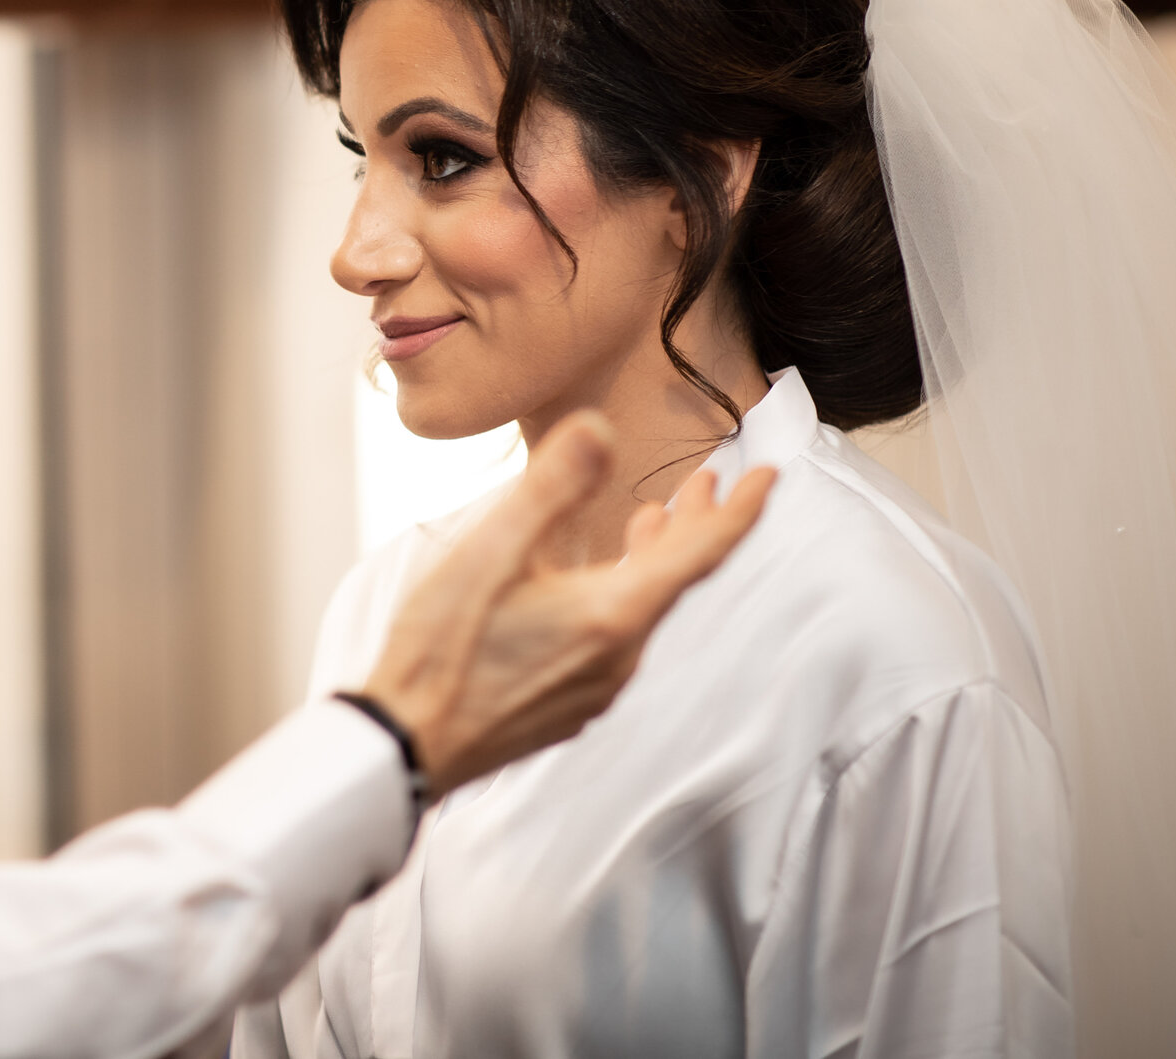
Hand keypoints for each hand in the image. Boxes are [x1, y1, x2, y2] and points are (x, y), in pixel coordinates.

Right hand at [359, 412, 771, 795]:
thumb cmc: (440, 650)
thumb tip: (600, 431)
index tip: (769, 478)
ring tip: (650, 521)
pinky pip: (617, 639)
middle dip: (696, 525)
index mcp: (614, 615)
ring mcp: (597, 687)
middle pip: (676, 580)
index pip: (700, 555)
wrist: (407, 745)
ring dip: (654, 558)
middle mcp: (620, 657)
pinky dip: (623, 594)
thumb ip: (550, 489)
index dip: (738, 512)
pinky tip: (593, 583)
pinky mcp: (571, 704)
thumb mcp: (488, 552)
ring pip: (645, 608)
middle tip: (707, 482)